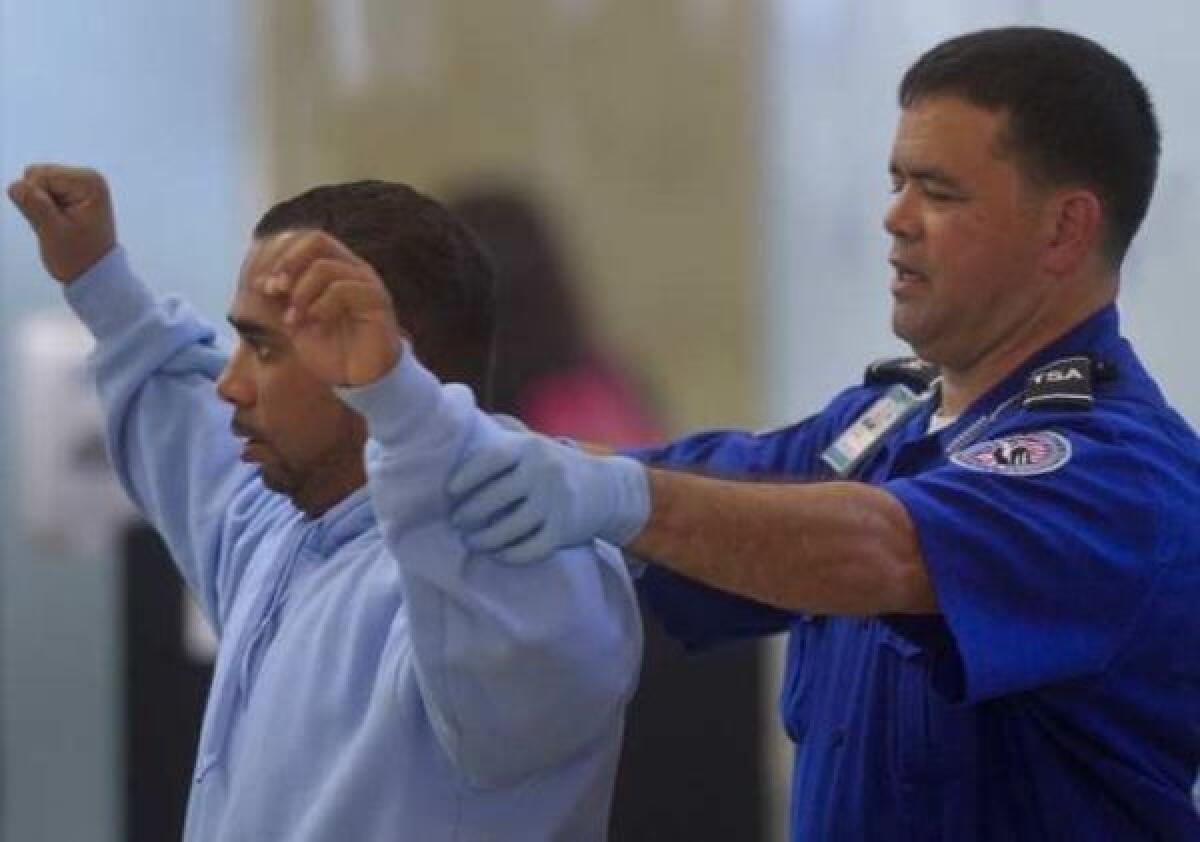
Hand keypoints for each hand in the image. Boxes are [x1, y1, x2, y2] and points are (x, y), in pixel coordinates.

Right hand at [7, 164, 116, 282]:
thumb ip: (34, 205)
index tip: (57, 222)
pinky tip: (59, 224)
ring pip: (35, 184)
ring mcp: (80, 184)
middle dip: (37, 202)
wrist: (95, 274)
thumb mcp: (53, 231)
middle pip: (36, 175)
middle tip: (56, 226)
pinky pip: (41, 193)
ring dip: (39, 206)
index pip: (39, 175)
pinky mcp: (72, 193)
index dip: (36, 200)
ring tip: (59, 226)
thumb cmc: (78, 256)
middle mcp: (87, 177)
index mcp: (88, 182)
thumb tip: (16, 186)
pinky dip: (43, 209)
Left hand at [252, 230, 405, 386]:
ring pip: (325, 267)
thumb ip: (281, 301)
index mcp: (335, 268)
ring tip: (292, 319)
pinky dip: (320, 306)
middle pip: (317, 240)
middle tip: (274, 291)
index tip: (261, 287)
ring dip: (300, 293)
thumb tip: (260, 281)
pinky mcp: (378, 302)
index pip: (305, 241)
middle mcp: (353, 269)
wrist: (359, 381)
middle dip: (288, 264)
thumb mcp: (296, 323)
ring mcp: (367, 283)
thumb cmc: (330, 350)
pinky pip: (343, 289)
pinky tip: (313, 323)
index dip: (279, 258)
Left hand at [446, 430, 650, 563]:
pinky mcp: (565, 529)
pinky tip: (499, 554)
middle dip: (469, 514)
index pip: (489, 460)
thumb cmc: (554, 466)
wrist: (608, 488)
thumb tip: (455, 428)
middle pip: (494, 498)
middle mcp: (544, 471)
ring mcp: (556, 501)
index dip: (465, 477)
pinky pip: (530, 549)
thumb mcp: (533, 445)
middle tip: (457, 522)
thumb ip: (502, 439)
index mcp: (530, 448)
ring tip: (472, 541)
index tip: (450, 492)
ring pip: (509, 528)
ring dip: (484, 540)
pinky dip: (510, 555)